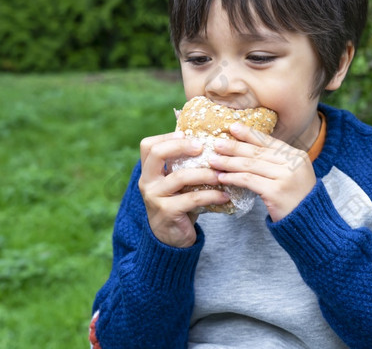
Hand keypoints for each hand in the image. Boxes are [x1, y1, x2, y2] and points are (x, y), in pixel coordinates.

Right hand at [138, 131, 230, 247]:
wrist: (171, 238)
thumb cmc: (179, 203)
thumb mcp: (177, 182)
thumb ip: (185, 164)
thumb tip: (212, 140)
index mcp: (148, 171)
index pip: (148, 145)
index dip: (167, 137)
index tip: (187, 134)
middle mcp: (147, 182)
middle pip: (157, 154)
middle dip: (181, 146)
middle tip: (202, 147)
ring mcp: (155, 197)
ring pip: (179, 177)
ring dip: (204, 173)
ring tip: (221, 174)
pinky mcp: (167, 212)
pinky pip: (192, 199)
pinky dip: (211, 195)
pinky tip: (224, 196)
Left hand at [209, 122, 316, 221]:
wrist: (309, 224)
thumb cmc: (296, 200)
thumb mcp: (291, 175)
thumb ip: (276, 162)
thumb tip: (247, 150)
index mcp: (297, 156)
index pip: (269, 141)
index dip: (249, 134)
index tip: (233, 127)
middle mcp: (293, 163)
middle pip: (257, 152)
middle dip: (234, 147)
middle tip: (217, 144)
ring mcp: (285, 177)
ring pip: (250, 165)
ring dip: (229, 162)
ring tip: (214, 161)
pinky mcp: (276, 191)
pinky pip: (249, 180)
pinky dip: (233, 178)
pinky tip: (222, 178)